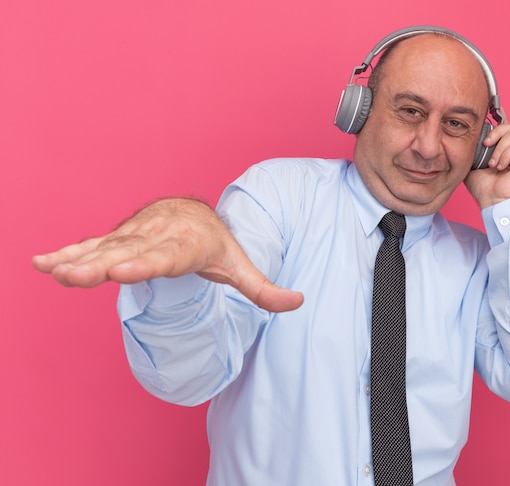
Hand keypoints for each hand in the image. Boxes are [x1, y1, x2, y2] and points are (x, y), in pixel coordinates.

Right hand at [32, 198, 303, 312]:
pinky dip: (66, 252)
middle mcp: (156, 238)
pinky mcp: (118, 239)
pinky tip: (41, 262)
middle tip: (74, 277)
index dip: (145, 265)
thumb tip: (300, 302)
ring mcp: (134, 237)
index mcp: (187, 246)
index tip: (123, 272)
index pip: (166, 258)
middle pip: (127, 254)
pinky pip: (90, 246)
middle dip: (99, 266)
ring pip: (104, 249)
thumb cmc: (214, 242)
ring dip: (75, 260)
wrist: (190, 214)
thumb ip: (265, 289)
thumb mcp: (240, 264)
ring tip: (50, 270)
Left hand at [464, 110, 509, 208]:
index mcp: (501, 148)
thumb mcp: (471, 163)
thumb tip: (465, 134)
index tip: (494, 103)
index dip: (500, 114)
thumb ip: (472, 149)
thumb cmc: (482, 187)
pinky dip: (505, 156)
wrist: (492, 202)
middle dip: (495, 133)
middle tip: (485, 145)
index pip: (503, 126)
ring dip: (498, 149)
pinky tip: (500, 167)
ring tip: (492, 164)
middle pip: (508, 126)